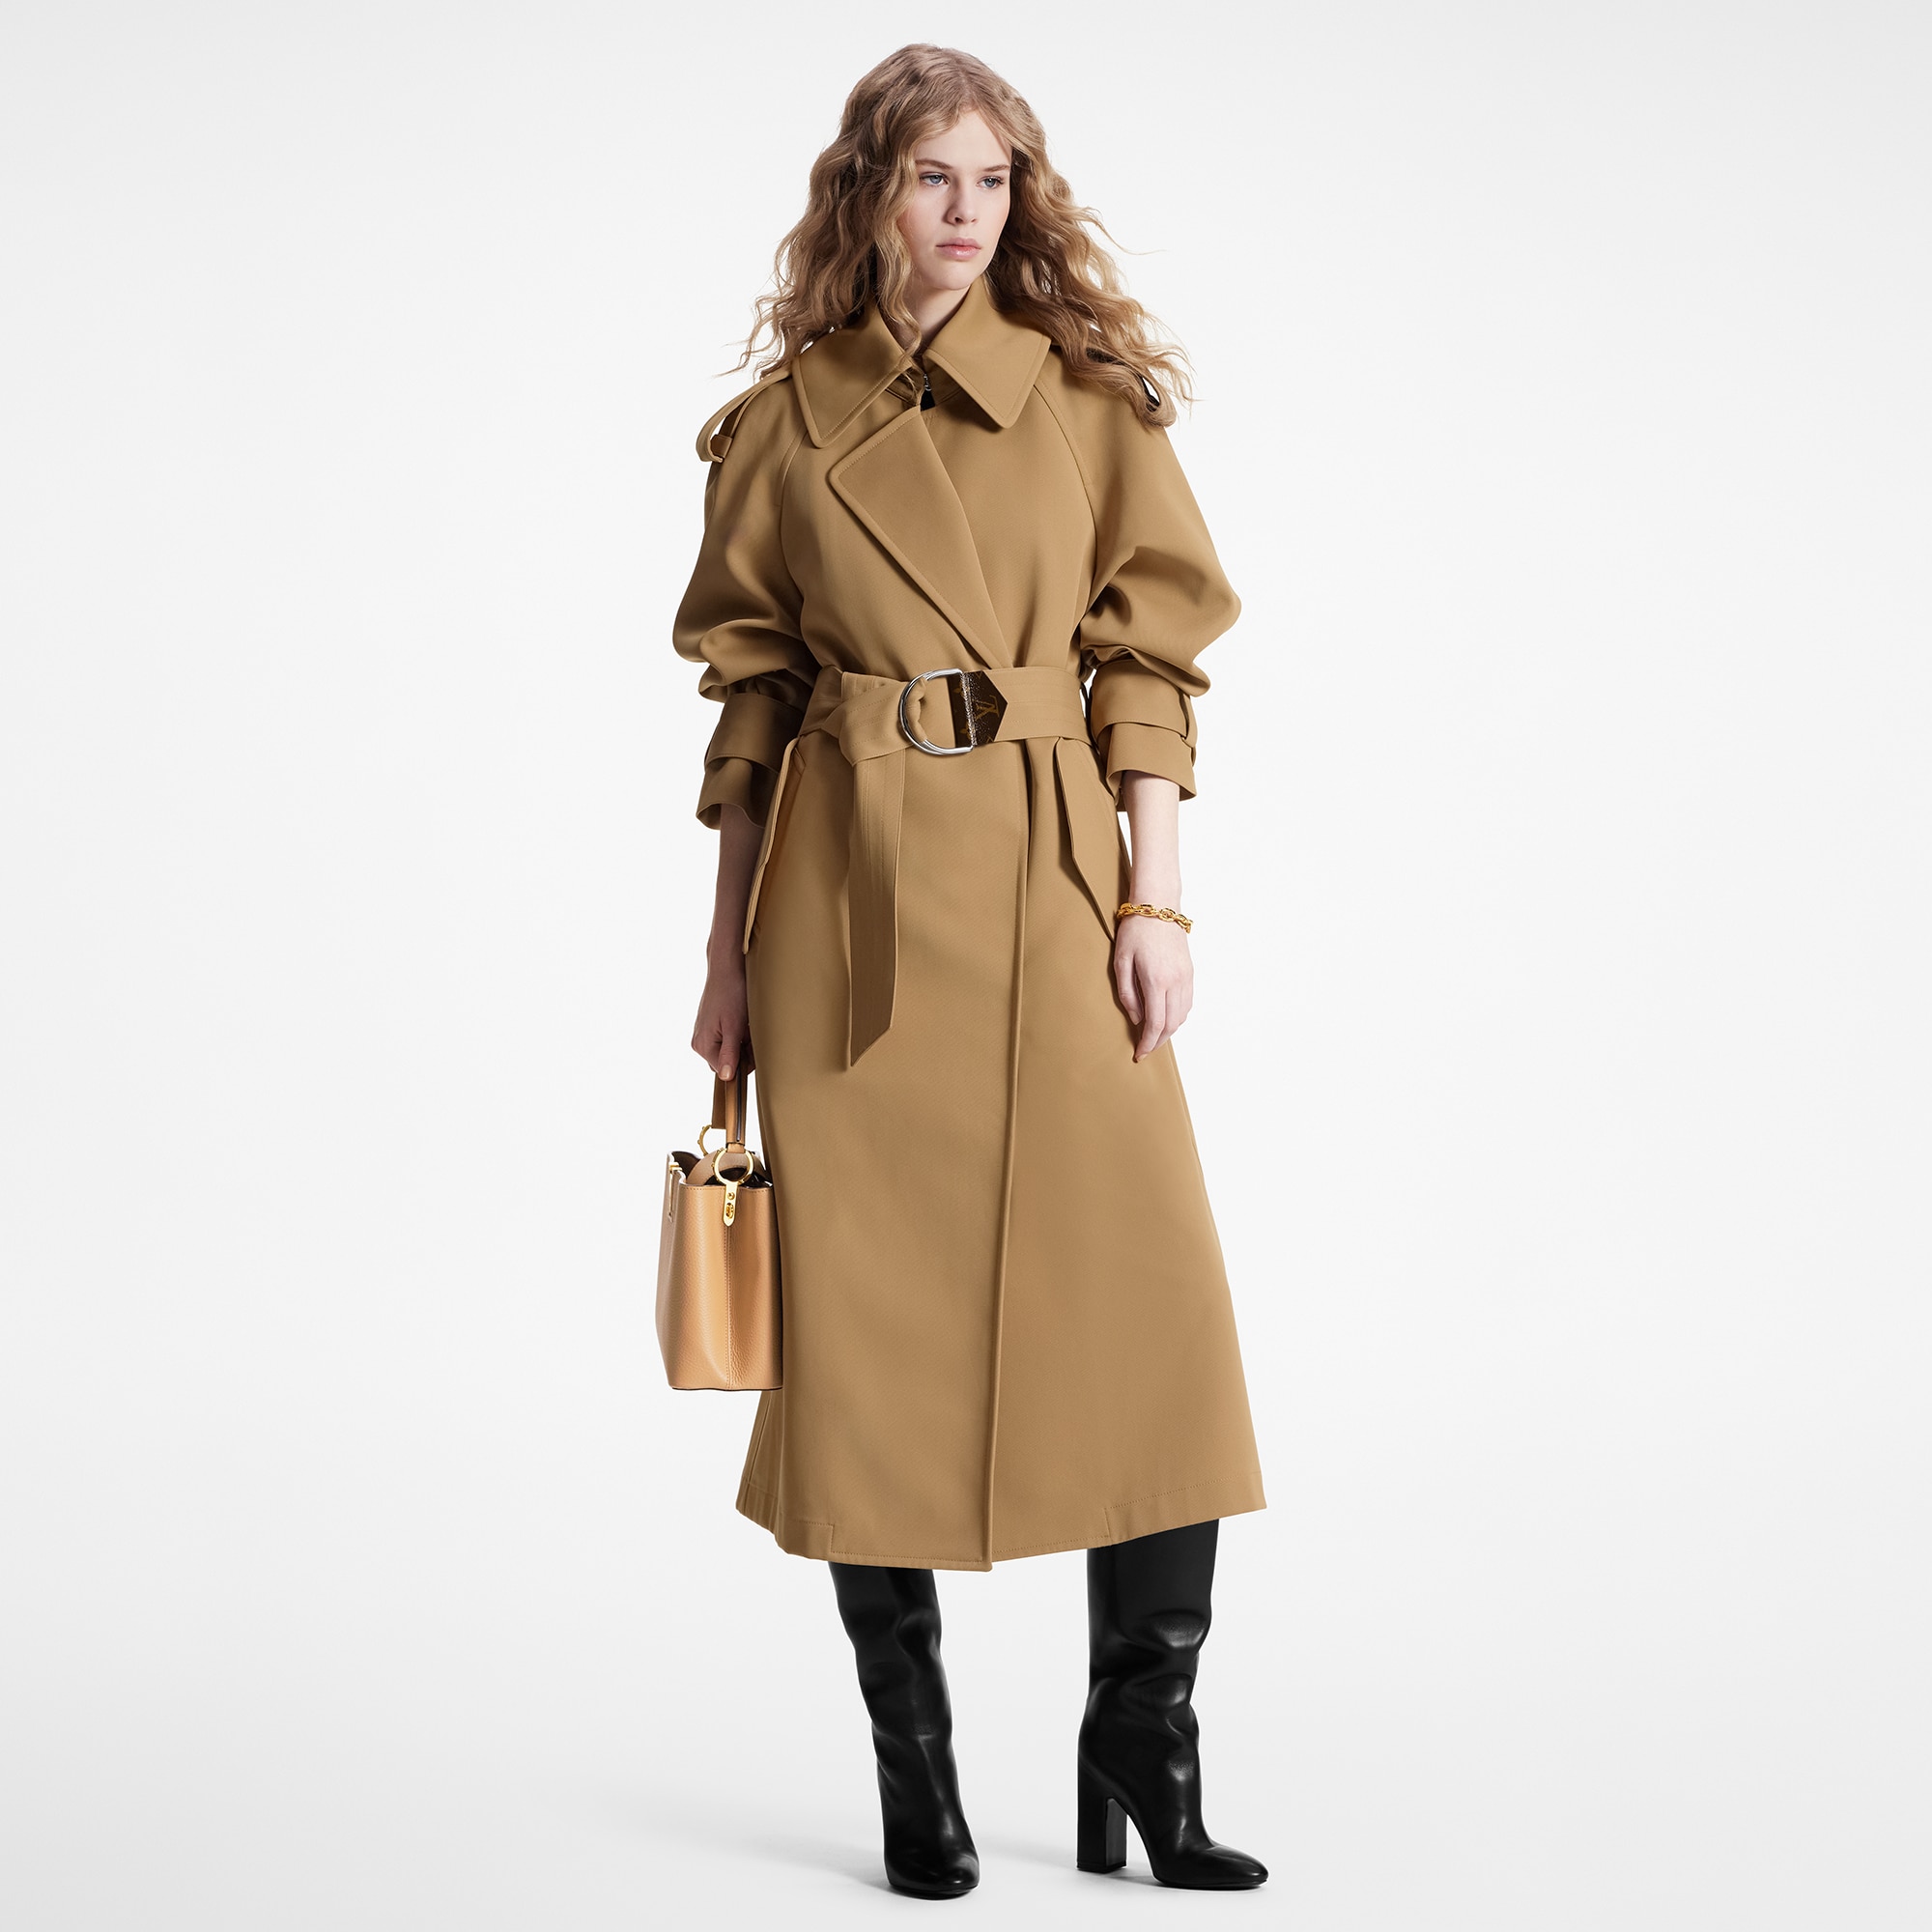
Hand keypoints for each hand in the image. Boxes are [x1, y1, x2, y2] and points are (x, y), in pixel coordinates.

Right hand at [691, 952, 751, 1080]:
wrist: (727, 969)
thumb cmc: (731, 994)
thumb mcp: (734, 1026)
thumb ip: (730, 1053)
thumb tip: (726, 1077)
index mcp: (702, 1045)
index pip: (725, 1071)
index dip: (743, 1062)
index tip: (751, 1046)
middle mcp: (699, 1042)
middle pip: (727, 1062)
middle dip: (743, 1050)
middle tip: (750, 1031)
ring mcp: (704, 1034)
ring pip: (730, 1050)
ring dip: (742, 1041)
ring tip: (745, 1023)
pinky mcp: (710, 1026)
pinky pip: (727, 1039)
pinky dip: (738, 1033)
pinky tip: (741, 1020)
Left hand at [1113, 913, 1192, 1060]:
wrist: (1159, 906)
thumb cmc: (1135, 931)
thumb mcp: (1121, 962)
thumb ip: (1127, 993)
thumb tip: (1136, 1018)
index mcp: (1156, 981)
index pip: (1155, 1024)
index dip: (1147, 1043)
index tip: (1139, 1054)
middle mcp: (1176, 982)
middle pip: (1171, 1025)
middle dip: (1158, 1041)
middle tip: (1145, 1049)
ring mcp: (1186, 978)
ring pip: (1182, 1016)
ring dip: (1169, 1031)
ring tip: (1153, 1036)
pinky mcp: (1190, 972)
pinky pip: (1188, 1003)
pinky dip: (1178, 1017)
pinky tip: (1166, 1017)